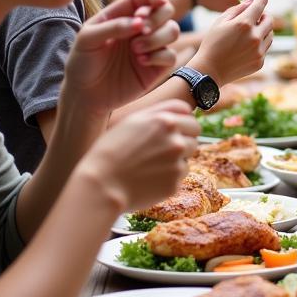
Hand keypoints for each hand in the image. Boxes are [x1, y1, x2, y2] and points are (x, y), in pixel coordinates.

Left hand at [64, 0, 179, 114]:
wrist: (85, 95)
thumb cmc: (82, 63)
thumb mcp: (88, 39)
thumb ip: (113, 26)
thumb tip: (140, 22)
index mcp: (122, 15)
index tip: (159, 2)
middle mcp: (139, 29)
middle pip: (166, 11)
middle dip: (158, 17)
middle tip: (142, 29)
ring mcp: (150, 47)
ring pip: (172, 31)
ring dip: (158, 37)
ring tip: (136, 50)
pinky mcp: (156, 67)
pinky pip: (171, 56)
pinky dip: (159, 56)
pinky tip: (142, 62)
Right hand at [80, 100, 198, 211]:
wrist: (102, 184)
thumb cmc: (112, 150)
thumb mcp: (133, 120)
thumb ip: (162, 112)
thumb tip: (188, 112)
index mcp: (165, 121)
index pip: (190, 116)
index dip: (181, 123)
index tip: (172, 130)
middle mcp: (175, 140)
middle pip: (194, 135)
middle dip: (183, 139)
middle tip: (163, 148)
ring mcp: (177, 162)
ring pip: (188, 156)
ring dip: (177, 158)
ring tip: (152, 163)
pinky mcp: (175, 183)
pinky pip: (180, 176)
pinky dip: (169, 177)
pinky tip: (149, 177)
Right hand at [189, 0, 272, 85]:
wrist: (210, 71)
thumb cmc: (212, 43)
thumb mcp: (220, 21)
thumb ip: (237, 9)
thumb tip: (252, 0)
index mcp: (244, 24)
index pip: (260, 5)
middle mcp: (255, 37)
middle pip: (269, 20)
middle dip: (264, 15)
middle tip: (256, 17)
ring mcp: (259, 51)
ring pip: (270, 34)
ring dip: (263, 30)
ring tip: (251, 32)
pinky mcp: (260, 62)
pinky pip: (265, 48)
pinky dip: (260, 44)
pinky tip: (246, 47)